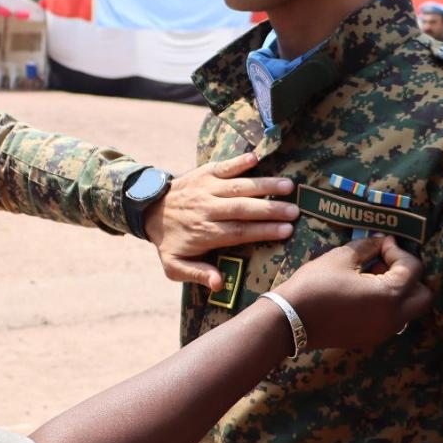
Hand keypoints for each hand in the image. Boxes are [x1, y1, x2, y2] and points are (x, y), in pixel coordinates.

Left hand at [144, 152, 296, 289]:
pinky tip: (256, 158)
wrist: (147, 210)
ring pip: (238, 186)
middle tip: (295, 211)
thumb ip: (197, 274)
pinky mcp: (204, 173)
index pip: (239, 231)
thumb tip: (219, 284)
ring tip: (288, 186)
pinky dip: (238, 162)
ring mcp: (206, 188)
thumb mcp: (175, 266)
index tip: (286, 231)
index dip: (263, 231)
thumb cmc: (169, 241)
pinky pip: (223, 166)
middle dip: (270, 209)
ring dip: (263, 185)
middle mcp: (207, 208)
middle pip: (243, 209)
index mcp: (205, 232)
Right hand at [272, 237, 430, 350]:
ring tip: (373, 277)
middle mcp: (394, 317)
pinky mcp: (371, 337)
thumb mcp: (341, 258)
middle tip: (386, 263)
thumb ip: (367, 247)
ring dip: (399, 291)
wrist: (290, 320)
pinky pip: (392, 319)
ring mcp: (384, 331)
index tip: (381, 244)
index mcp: (389, 295)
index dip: (397, 251)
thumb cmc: (314, 285)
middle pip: (423, 295)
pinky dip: (387, 304)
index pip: (412, 269)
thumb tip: (381, 241)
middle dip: (409, 276)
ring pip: (409, 309)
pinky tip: (364, 293)